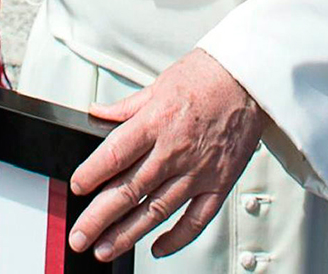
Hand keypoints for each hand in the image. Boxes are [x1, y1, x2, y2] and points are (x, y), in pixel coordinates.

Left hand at [68, 49, 268, 260]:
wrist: (251, 80)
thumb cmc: (207, 77)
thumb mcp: (159, 84)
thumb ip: (126, 107)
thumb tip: (97, 114)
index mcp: (156, 121)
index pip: (115, 153)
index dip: (92, 173)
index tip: (76, 188)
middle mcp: (175, 150)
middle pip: (130, 190)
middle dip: (99, 218)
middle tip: (79, 237)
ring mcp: (198, 171)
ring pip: (157, 210)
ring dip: (128, 234)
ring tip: (105, 250)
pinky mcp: (219, 183)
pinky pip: (196, 219)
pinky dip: (176, 238)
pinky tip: (156, 248)